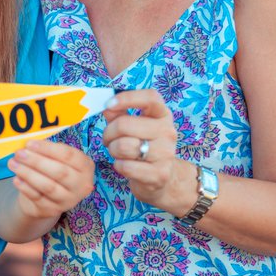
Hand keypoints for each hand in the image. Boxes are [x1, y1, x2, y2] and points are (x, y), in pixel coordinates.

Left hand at [7, 139, 94, 221]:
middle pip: (59, 172)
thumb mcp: (57, 159)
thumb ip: (48, 151)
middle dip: (37, 161)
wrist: (50, 197)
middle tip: (19, 153)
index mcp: (85, 167)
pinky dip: (25, 187)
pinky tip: (16, 178)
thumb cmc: (54, 169)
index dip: (48, 149)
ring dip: (28, 173)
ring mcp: (67, 200)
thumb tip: (29, 146)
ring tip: (12, 163)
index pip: (69, 156)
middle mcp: (81, 185)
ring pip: (48, 186)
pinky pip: (37, 198)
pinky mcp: (52, 210)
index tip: (30, 143)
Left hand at [102, 89, 182, 208]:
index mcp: (163, 115)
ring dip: (113, 150)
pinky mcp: (159, 174)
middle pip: (124, 124)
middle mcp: (168, 132)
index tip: (109, 105)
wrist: (161, 178)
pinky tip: (125, 165)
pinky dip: (119, 166)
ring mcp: (166, 153)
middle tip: (109, 139)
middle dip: (108, 133)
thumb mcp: (133, 126)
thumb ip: (119, 114)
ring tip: (118, 152)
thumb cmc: (143, 146)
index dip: (127, 98)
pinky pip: (125, 166)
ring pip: (123, 146)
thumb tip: (107, 106)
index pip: (150, 98)